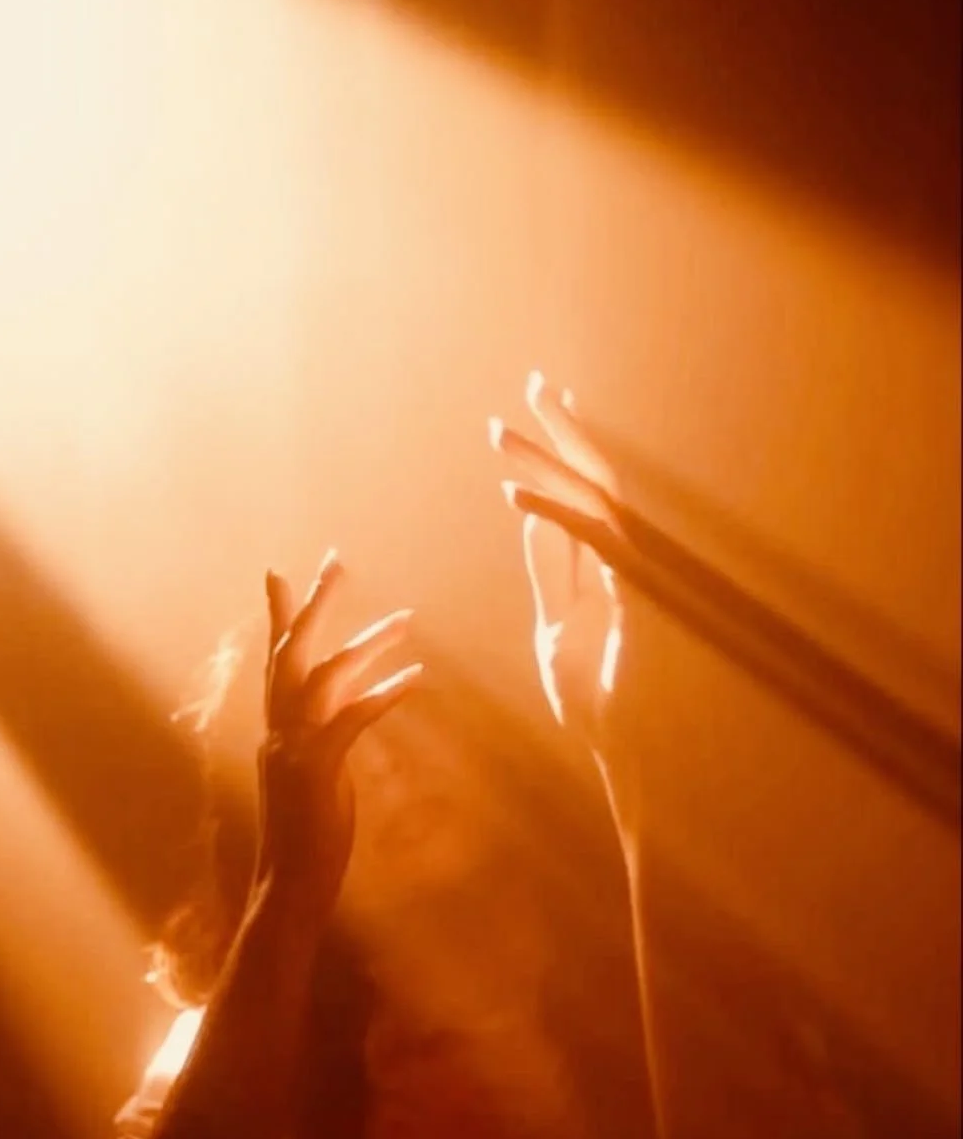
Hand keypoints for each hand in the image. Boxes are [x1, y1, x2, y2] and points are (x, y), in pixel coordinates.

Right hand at [256, 552, 419, 924]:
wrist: (288, 886)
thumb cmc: (307, 838)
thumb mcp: (319, 776)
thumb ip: (326, 736)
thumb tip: (344, 707)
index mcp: (277, 729)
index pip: (276, 661)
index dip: (279, 615)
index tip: (279, 571)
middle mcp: (277, 731)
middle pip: (290, 651)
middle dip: (313, 603)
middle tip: (337, 560)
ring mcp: (293, 750)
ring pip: (323, 677)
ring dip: (365, 644)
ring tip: (406, 619)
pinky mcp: (316, 772)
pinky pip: (351, 720)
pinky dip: (382, 695)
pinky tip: (415, 677)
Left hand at [489, 373, 626, 760]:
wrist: (631, 754)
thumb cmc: (602, 707)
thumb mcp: (557, 632)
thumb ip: (552, 577)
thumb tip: (531, 523)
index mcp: (612, 567)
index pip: (585, 494)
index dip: (561, 451)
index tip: (534, 412)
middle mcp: (630, 561)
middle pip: (598, 478)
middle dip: (565, 430)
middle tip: (536, 383)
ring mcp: (638, 577)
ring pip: (593, 498)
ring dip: (544, 462)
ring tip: (500, 432)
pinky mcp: (637, 598)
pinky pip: (592, 543)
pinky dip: (552, 514)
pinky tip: (511, 493)